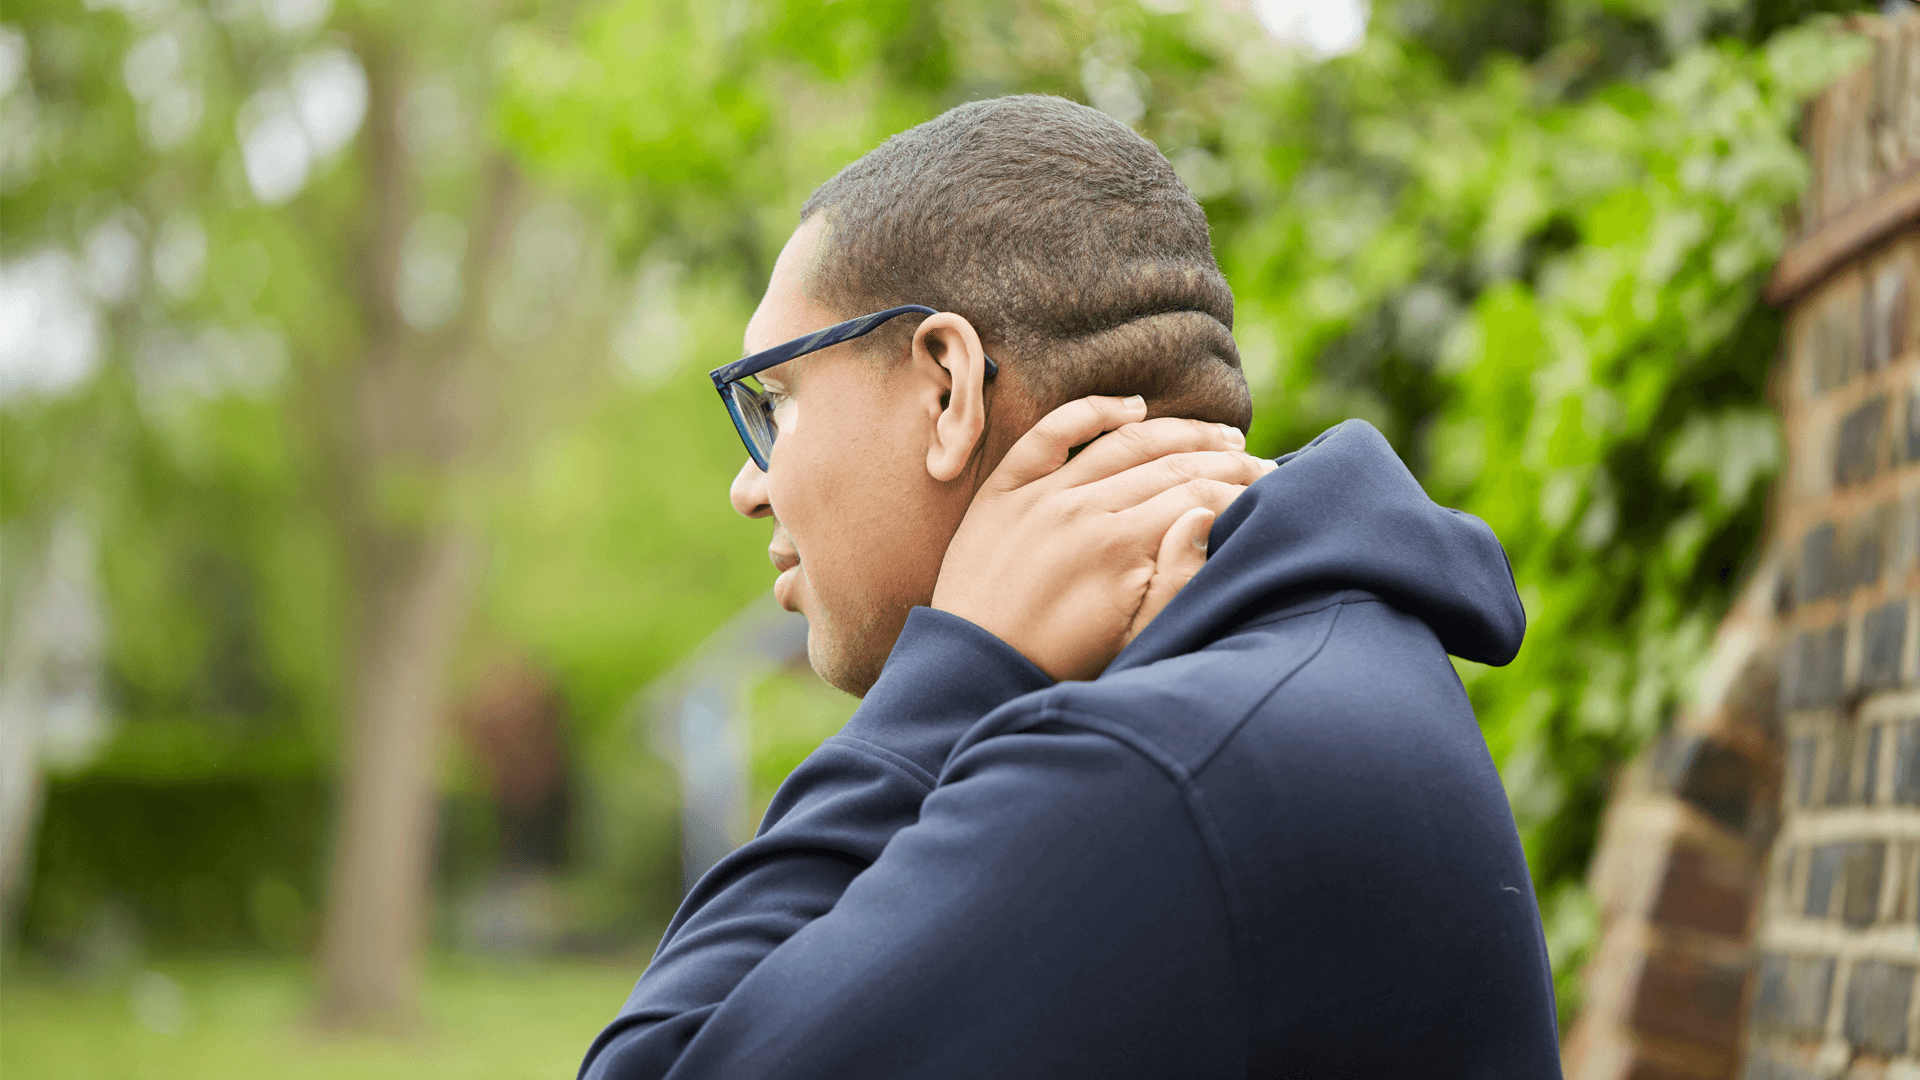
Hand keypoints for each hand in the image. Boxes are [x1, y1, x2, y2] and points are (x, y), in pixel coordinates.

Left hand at [931, 395, 1274, 681]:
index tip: (1271, 495)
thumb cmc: (1062, 666)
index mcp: (1119, 547)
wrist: (971, 672)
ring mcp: (1040, 493)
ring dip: (1180, 432)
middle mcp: (1081, 508)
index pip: (1199, 497)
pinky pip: (1052, 431)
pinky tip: (1133, 407)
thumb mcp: (1134, 642)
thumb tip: (1203, 514)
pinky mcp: (1003, 490)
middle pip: (1171, 465)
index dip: (1242, 493)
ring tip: (1221, 438)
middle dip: (1226, 463)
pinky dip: (1094, 410)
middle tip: (1261, 466)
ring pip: (1125, 441)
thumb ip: (1177, 580)